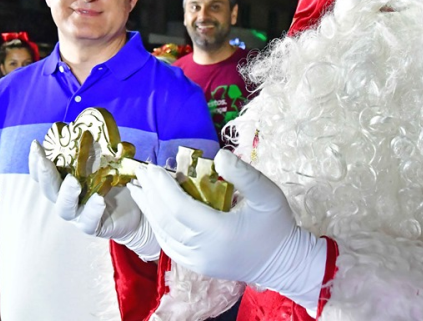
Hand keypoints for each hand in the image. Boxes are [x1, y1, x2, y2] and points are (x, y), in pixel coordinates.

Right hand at [29, 142, 158, 259]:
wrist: (138, 210)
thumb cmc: (119, 183)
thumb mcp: (111, 163)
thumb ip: (104, 149)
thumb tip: (107, 131)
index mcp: (65, 181)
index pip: (44, 173)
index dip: (36, 161)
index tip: (36, 144)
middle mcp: (67, 199)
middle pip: (49, 190)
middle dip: (44, 174)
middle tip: (44, 160)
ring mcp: (79, 215)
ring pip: (64, 208)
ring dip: (66, 193)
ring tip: (72, 181)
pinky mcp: (94, 227)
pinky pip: (90, 222)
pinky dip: (92, 211)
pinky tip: (99, 200)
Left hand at [128, 149, 326, 310]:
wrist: (284, 263)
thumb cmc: (276, 225)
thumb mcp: (268, 194)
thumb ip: (244, 174)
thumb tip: (219, 156)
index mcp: (219, 232)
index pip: (179, 208)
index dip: (162, 187)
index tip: (152, 168)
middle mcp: (203, 250)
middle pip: (166, 220)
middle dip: (149, 195)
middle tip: (138, 172)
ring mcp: (198, 262)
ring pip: (164, 235)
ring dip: (149, 210)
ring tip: (138, 189)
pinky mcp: (197, 266)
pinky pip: (170, 245)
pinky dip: (159, 226)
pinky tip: (154, 211)